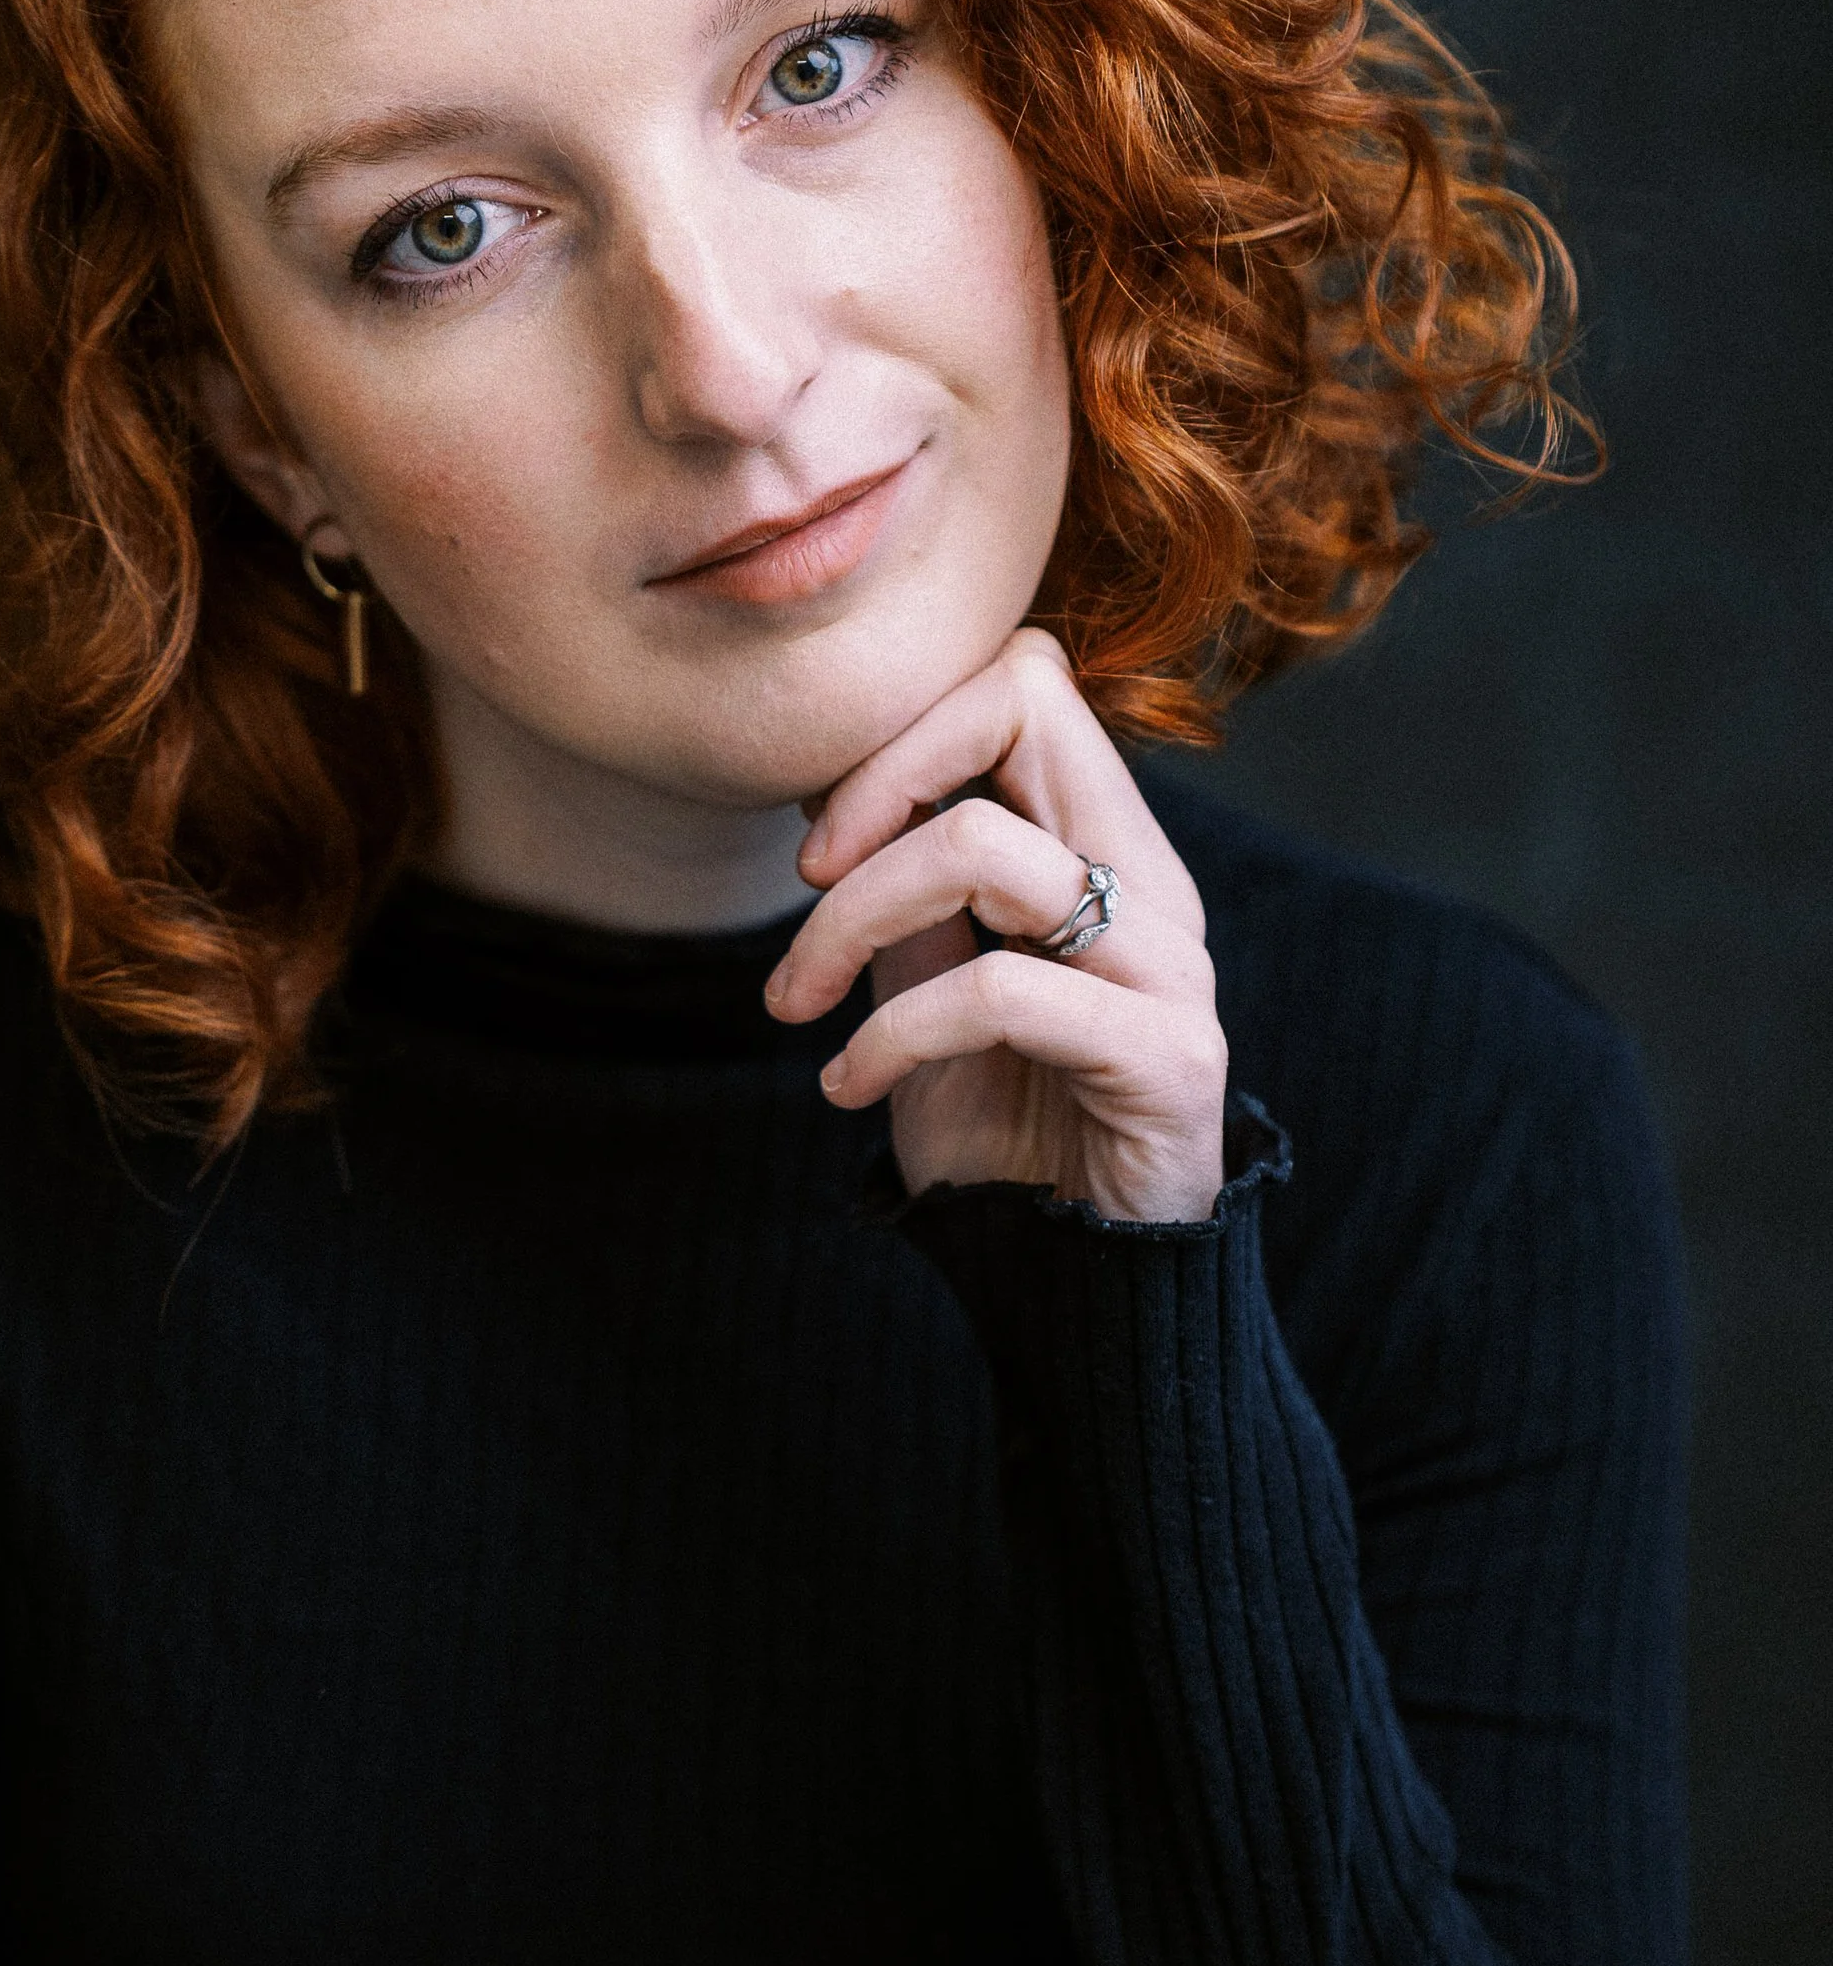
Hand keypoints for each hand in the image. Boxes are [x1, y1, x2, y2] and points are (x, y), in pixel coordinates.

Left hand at [764, 629, 1228, 1220]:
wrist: (1075, 1283)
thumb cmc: (1002, 1128)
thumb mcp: (925, 986)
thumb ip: (901, 889)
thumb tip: (818, 788)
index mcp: (1104, 847)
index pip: (1026, 682)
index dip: (908, 726)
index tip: (819, 837)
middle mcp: (1150, 882)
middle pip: (1022, 704)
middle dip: (876, 777)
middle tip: (805, 881)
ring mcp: (1169, 965)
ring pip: (979, 848)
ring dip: (849, 921)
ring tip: (796, 1003)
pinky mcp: (1166, 1056)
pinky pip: (997, 993)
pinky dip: (891, 1033)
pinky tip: (846, 1086)